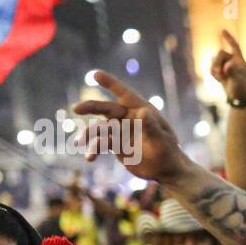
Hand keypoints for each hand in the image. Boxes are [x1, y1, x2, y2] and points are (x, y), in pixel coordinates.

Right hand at [72, 72, 189, 182]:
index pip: (125, 94)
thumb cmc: (168, 152)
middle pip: (106, 108)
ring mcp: (120, 131)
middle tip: (77, 109)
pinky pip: (100, 144)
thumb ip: (152, 128)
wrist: (165, 170)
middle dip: (91, 107)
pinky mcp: (115, 144)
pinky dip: (93, 149)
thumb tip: (143, 112)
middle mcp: (128, 118)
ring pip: (99, 128)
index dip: (111, 83)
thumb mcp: (162, 141)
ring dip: (88, 134)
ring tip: (79, 143)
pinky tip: (89, 158)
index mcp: (142, 111)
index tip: (95, 74)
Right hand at [210, 29, 245, 100]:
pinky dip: (213, 73)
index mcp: (240, 60)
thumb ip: (233, 73)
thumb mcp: (238, 81)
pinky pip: (211, 68)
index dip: (229, 38)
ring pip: (214, 60)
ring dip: (214, 68)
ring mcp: (225, 66)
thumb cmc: (241, 88)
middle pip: (220, 53)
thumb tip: (227, 66)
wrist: (238, 97)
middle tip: (219, 74)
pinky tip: (219, 80)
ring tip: (220, 78)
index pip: (234, 46)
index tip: (222, 30)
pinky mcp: (220, 71)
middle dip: (217, 62)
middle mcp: (232, 61)